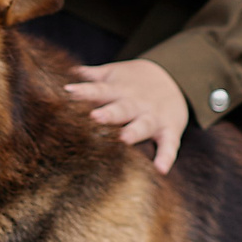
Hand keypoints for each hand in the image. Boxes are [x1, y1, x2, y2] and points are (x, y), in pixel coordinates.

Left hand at [64, 59, 189, 173]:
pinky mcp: (170, 131)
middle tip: (94, 116)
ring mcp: (154, 117)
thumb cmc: (134, 81)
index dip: (85, 91)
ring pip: (143, 125)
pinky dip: (167, 157)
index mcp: (119, 90)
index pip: (100, 90)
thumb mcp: (113, 73)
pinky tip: (160, 169)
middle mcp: (136, 104)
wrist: (175, 78)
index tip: (68, 91)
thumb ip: (91, 75)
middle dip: (109, 114)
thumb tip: (65, 71)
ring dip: (134, 132)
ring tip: (124, 139)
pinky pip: (170, 145)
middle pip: (121, 108)